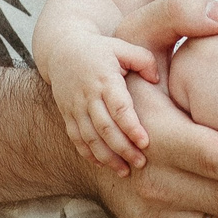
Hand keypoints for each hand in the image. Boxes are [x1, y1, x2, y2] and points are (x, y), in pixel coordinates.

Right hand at [44, 35, 161, 176]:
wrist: (62, 50)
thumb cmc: (100, 49)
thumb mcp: (122, 46)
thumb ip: (144, 60)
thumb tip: (156, 81)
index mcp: (104, 79)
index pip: (118, 108)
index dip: (131, 127)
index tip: (145, 142)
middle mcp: (88, 95)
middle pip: (105, 128)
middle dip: (123, 148)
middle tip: (141, 162)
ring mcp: (75, 107)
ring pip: (90, 138)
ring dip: (107, 157)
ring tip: (125, 171)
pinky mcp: (67, 115)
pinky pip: (76, 139)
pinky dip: (88, 154)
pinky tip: (103, 165)